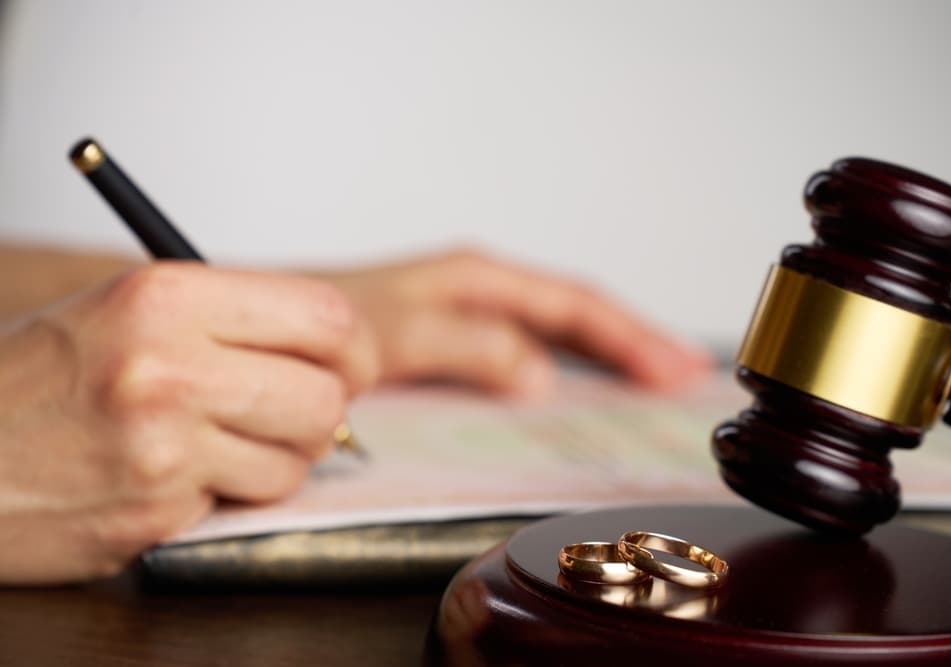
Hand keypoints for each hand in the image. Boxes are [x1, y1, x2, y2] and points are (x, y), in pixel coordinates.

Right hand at [0, 263, 376, 583]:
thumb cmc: (37, 380)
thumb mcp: (126, 310)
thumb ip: (232, 321)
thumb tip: (336, 351)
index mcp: (167, 295)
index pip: (324, 316)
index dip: (352, 348)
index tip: (348, 364)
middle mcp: (169, 363)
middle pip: (326, 394)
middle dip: (320, 413)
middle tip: (287, 412)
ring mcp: (163, 442)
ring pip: (297, 459)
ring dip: (272, 460)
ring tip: (213, 445)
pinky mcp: (154, 507)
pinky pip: (243, 501)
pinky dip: (224, 494)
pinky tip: (173, 476)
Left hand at [327, 249, 711, 395]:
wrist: (255, 331)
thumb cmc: (316, 322)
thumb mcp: (394, 331)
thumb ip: (466, 345)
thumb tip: (540, 374)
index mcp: (476, 281)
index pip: (574, 306)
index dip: (629, 338)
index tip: (677, 372)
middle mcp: (477, 296)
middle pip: (574, 318)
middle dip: (631, 345)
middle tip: (684, 382)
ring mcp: (463, 323)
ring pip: (549, 339)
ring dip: (597, 362)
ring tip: (646, 390)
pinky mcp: (444, 352)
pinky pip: (514, 362)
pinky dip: (551, 380)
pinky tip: (564, 404)